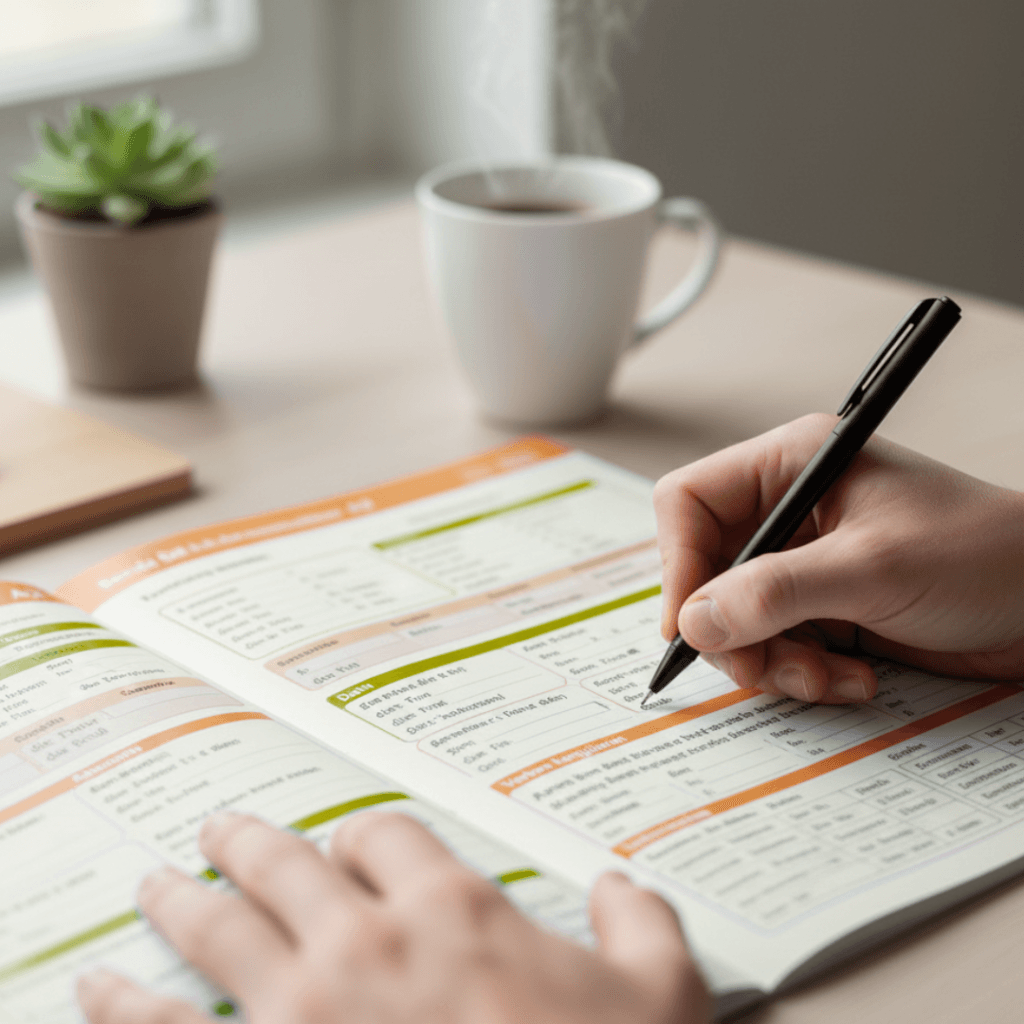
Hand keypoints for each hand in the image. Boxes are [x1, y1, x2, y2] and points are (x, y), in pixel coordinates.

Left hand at [76, 811, 708, 1023]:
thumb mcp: (664, 997)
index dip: (364, 831)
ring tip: (154, 884)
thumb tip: (625, 888)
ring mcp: (303, 1012)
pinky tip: (96, 991)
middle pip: (288, 864)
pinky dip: (124, 1008)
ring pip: (221, 928)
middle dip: (250, 842)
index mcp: (453, 911)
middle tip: (222, 830)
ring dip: (182, 901)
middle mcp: (368, 943)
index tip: (352, 839)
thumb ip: (645, 924)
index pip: (387, 834)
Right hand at [655, 413, 1023, 702]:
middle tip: (761, 666)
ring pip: (735, 619)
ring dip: (771, 660)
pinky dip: (802, 673)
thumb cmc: (982, 553)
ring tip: (825, 677)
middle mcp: (789, 511)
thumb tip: (694, 621)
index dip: (679, 563)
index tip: (690, 623)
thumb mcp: (872, 569)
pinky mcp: (824, 609)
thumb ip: (775, 593)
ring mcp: (805, 564)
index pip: (690, 503)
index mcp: (792, 465)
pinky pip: (775, 647)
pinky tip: (854, 679)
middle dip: (731, 628)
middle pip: (705, 571)